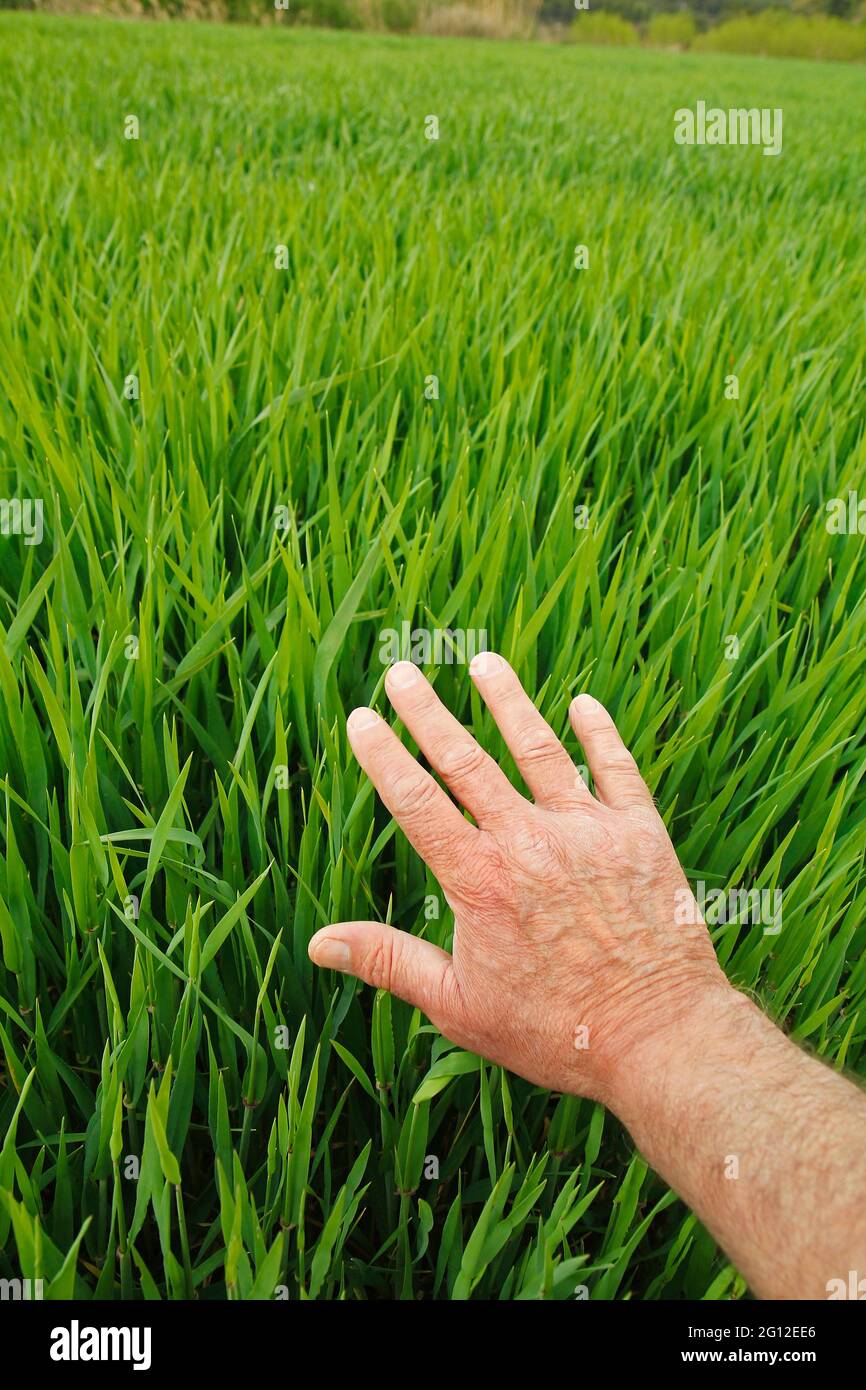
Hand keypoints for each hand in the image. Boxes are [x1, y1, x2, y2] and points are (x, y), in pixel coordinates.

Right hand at [309, 654, 733, 1111]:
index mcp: (480, 880)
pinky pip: (617, 769)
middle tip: (403, 671)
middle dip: (429, 713)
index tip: (362, 717)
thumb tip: (318, 943)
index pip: (417, 802)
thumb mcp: (459, 1007)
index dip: (384, 756)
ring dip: (509, 702)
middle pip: (468, 761)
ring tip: (484, 662)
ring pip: (539, 748)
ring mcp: (588, 831)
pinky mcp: (640, 834)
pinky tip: (583, 702)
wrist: (659, 1038)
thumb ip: (389, 963)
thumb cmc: (555, 1032)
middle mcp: (529, 842)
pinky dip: (600, 732)